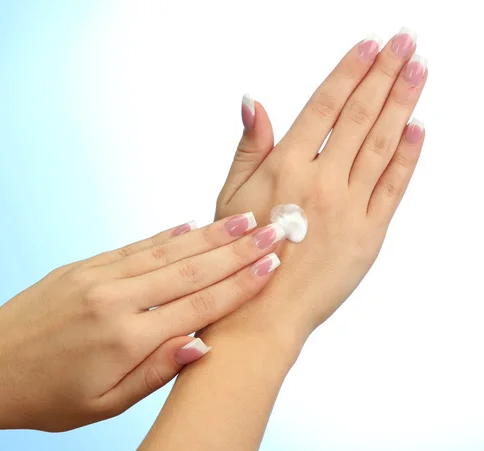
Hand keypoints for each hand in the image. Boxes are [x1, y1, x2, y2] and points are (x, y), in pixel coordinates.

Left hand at [0, 213, 284, 434]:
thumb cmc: (44, 395)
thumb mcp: (104, 403)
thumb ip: (157, 371)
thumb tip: (203, 343)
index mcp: (127, 338)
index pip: (199, 304)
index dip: (240, 284)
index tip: (272, 264)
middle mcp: (117, 299)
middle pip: (190, 268)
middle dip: (237, 249)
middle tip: (272, 229)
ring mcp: (99, 277)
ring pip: (166, 251)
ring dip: (209, 235)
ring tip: (242, 220)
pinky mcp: (84, 267)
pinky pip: (134, 247)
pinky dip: (166, 235)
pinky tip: (189, 225)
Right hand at [214, 30, 425, 337]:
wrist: (261, 311)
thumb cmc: (240, 254)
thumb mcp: (231, 194)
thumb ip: (249, 145)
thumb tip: (252, 101)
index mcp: (285, 167)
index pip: (325, 106)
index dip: (349, 72)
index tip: (369, 46)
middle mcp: (320, 182)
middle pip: (360, 116)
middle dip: (385, 74)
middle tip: (406, 42)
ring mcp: (348, 208)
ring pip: (381, 144)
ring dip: (403, 103)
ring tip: (419, 70)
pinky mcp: (368, 234)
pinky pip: (393, 187)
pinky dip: (407, 156)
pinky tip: (418, 128)